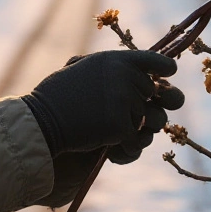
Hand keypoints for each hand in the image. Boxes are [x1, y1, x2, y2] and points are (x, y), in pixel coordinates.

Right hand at [22, 50, 180, 159]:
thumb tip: (146, 75)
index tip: (169, 74)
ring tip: (118, 135)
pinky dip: (128, 150)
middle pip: (155, 96)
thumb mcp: (82, 69)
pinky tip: (111, 151)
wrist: (41, 121)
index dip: (165, 67)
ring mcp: (125, 101)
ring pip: (150, 121)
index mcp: (115, 59)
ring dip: (139, 131)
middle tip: (121, 117)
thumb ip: (111, 69)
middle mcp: (124, 76)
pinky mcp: (121, 126)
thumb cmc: (57, 96)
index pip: (154, 59)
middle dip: (144, 108)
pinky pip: (137, 143)